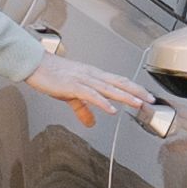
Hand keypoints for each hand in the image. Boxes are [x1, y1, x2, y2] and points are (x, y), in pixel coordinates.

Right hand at [23, 58, 151, 124]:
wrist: (35, 65)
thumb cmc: (52, 75)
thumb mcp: (71, 95)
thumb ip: (83, 109)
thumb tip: (92, 122)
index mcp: (93, 76)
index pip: (119, 81)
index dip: (134, 88)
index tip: (146, 96)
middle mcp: (92, 76)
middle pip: (119, 83)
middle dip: (136, 91)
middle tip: (151, 100)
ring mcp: (83, 79)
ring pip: (109, 88)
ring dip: (125, 96)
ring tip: (138, 103)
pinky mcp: (73, 86)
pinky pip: (91, 95)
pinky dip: (102, 102)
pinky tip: (111, 109)